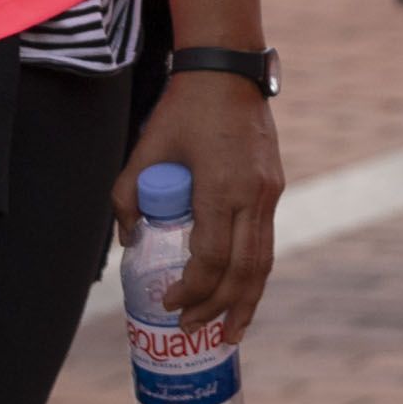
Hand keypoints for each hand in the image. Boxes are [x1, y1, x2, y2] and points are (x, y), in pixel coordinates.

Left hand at [111, 69, 284, 339]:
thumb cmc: (182, 110)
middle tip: (196, 331)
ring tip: (234, 331)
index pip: (210, 258)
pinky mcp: (274, 188)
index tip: (168, 301)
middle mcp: (252, 195)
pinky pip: (266, 241)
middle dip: (220, 307)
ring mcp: (268, 192)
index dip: (190, 288)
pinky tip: (245, 291)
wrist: (227, 72)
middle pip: (242, 270)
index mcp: (220, 188)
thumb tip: (131, 240)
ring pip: (263, 260)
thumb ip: (129, 197)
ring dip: (248, 300)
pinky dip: (255, 272)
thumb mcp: (145, 150)